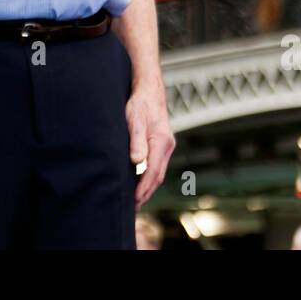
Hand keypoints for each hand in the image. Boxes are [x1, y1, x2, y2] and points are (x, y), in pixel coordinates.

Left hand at [127, 83, 174, 209]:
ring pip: (158, 173)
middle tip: (133, 208)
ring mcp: (166, 146)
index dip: (143, 187)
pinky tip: (139, 184)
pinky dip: (149, 178)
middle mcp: (167, 146)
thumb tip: (137, 162)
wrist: (149, 91)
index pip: (153, 171)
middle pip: (158, 176)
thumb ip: (136, 140)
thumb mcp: (134, 119)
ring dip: (148, 188)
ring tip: (135, 201)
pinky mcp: (162, 145)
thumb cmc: (140, 104)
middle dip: (146, 193)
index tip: (134, 200)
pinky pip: (157, 166)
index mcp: (162, 141)